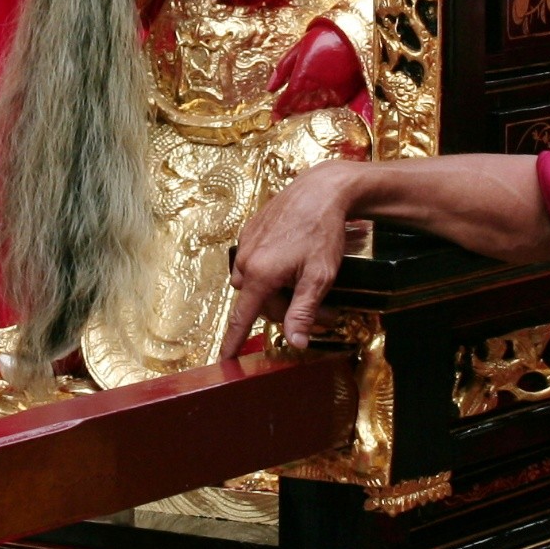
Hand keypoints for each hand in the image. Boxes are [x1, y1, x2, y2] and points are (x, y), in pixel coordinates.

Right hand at [220, 159, 368, 357]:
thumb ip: (303, 311)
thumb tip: (294, 342)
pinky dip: (275, 271)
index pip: (241, 317)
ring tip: (312, 286)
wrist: (322, 189)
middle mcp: (246, 260)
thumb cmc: (322, 231)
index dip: (233, 341)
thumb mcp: (318, 277)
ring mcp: (247, 244)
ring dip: (282, 292)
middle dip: (289, 312)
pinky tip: (298, 262)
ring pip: (259, 283)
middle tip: (325, 314)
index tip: (224, 359)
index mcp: (259, 274)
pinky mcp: (253, 230)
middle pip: (261, 302)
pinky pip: (257, 262)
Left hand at [271, 18, 365, 118]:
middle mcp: (317, 87)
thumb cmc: (322, 38)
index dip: (279, 108)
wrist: (352, 34)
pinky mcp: (346, 93)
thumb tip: (270, 89)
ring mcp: (333, 91)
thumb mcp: (299, 48)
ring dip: (304, 109)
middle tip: (284, 112)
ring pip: (314, 107)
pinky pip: (330, 105)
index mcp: (303, 75)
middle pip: (300, 106)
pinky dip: (321, 104)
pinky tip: (316, 101)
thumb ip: (282, 69)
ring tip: (298, 108)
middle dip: (290, 110)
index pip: (287, 99)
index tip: (275, 115)